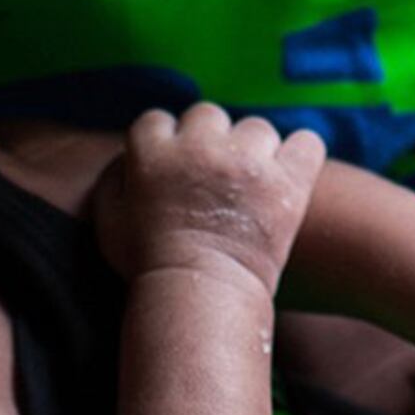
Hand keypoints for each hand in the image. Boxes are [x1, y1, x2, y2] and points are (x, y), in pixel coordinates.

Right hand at [93, 103, 328, 290]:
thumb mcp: (108, 221)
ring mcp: (248, 162)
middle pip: (208, 116)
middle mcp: (200, 147)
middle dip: (209, 140)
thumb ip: (111, 180)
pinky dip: (300, 155)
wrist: (200, 299)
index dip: (165, 142)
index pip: (158, 120)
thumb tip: (126, 159)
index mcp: (153, 153)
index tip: (173, 166)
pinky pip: (306, 143)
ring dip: (253, 150)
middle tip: (213, 177)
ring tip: (250, 183)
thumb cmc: (148, 267)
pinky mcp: (287, 181)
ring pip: (256, 128)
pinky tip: (289, 174)